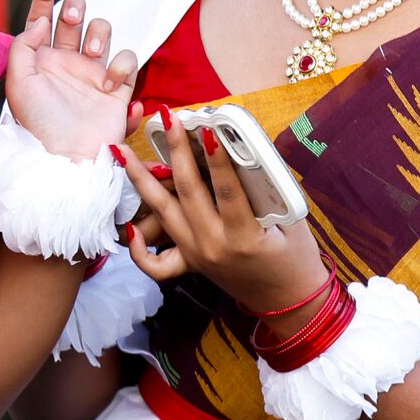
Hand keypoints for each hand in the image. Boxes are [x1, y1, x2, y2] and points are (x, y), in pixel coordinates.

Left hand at [3, 0, 140, 162]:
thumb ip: (23, 45)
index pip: (41, 20)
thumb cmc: (38, 125)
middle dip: (75, 7)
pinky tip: (110, 85)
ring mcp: (92, 74)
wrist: (68, 159)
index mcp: (40, 61)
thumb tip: (41, 20)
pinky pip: (128, 60)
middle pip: (75, 18)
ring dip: (100, 31)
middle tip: (72, 16)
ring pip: (102, 31)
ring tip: (94, 52)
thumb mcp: (18, 84)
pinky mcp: (117, 88)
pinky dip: (122, 66)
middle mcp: (66, 63)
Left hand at [118, 108, 327, 316]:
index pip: (227, 190)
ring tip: (124, 152)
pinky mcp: (190, 263)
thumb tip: (246, 146)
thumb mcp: (291, 220)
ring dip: (141, 181)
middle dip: (177, 151)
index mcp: (243, 237)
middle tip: (167, 118)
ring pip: (163, 213)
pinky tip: (130, 225)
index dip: (217, 158)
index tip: (207, 127)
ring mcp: (197, 256)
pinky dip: (138, 247)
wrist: (288, 302)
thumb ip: (268, 187)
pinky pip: (155, 263)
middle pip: (188, 192)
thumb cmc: (296, 258)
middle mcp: (213, 247)